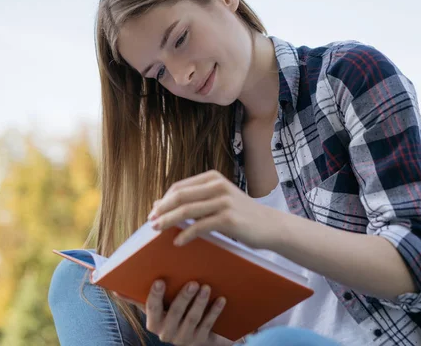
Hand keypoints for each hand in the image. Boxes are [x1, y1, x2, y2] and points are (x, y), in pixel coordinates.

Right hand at [113, 280, 232, 345]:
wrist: (197, 340)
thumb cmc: (173, 316)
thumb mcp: (158, 308)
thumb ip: (139, 299)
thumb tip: (114, 289)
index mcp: (154, 323)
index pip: (152, 308)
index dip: (156, 295)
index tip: (160, 281)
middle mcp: (167, 334)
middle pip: (174, 313)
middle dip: (183, 297)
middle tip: (192, 282)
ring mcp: (185, 339)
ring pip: (192, 319)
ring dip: (200, 303)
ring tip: (206, 287)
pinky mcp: (202, 341)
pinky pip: (208, 325)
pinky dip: (215, 311)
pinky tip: (221, 299)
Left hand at [148, 170, 276, 248]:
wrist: (269, 225)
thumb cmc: (241, 215)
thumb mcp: (219, 199)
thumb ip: (196, 199)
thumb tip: (161, 205)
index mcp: (213, 178)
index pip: (180, 187)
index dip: (163, 200)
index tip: (153, 212)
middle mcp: (218, 186)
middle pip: (180, 196)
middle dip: (162, 209)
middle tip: (151, 222)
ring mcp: (223, 201)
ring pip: (187, 210)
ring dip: (168, 221)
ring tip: (157, 230)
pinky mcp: (228, 218)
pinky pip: (200, 226)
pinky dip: (186, 234)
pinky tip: (178, 242)